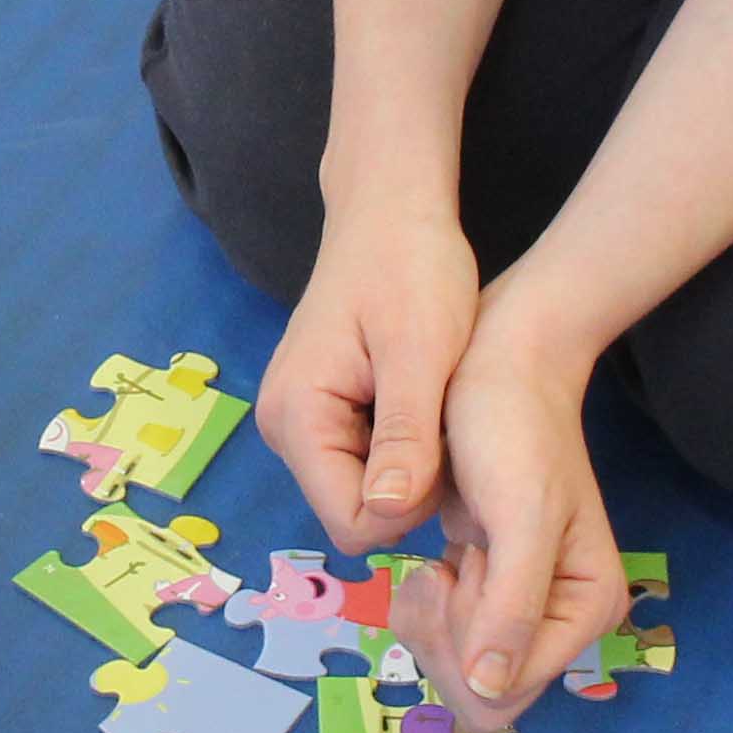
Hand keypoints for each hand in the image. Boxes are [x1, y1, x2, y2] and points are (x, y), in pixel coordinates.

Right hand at [260, 203, 480, 554]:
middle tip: (448, 425)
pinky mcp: (321, 413)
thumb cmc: (411, 267)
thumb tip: (386, 512)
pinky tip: (425, 406)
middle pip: (353, 511)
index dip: (407, 508)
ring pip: (363, 490)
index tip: (447, 452)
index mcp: (296, 416)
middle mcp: (283, 429)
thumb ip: (403, 433)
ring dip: (410, 467)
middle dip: (409, 488)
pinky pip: (364, 463)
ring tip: (439, 409)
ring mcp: (299, 421)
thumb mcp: (421, 351)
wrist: (391, 210)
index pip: (350, 522)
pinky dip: (402, 449)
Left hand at [393, 302, 633, 732]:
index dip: (462, 647)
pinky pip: (453, 637)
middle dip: (445, 640)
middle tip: (439, 568)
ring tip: (438, 558)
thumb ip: (512, 604)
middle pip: (483, 691)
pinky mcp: (494, 585)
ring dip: (432, 620)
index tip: (455, 574)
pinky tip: (439, 554)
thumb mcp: (521, 515)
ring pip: (462, 667)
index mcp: (590, 609)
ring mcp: (527, 604)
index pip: (504, 693)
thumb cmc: (513, 431)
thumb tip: (491, 687)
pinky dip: (430, 604)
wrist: (499, 367)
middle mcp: (565, 617)